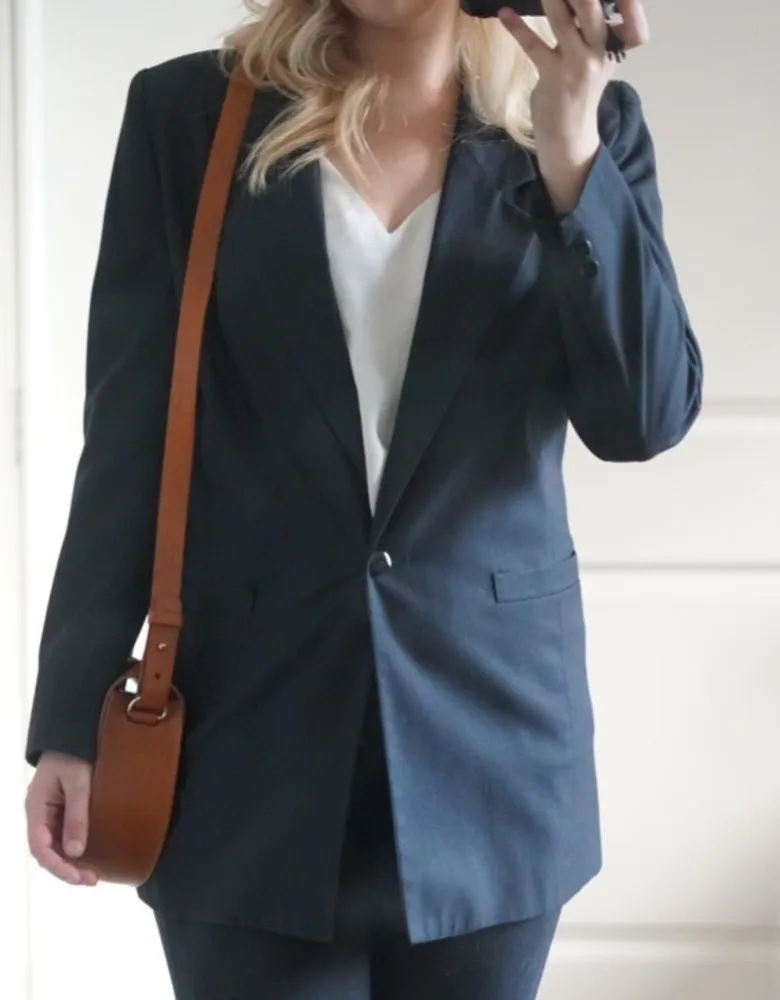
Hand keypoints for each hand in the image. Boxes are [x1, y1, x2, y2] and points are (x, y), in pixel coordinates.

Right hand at [25, 752, 99, 885]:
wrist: (74, 734)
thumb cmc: (74, 754)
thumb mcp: (79, 782)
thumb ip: (77, 815)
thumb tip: (75, 851)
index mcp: (36, 807)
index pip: (40, 847)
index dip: (58, 866)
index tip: (77, 876)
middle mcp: (38, 814)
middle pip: (46, 851)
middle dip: (66, 869)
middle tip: (91, 879)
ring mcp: (48, 813)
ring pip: (53, 846)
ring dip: (70, 862)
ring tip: (92, 875)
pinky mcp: (60, 811)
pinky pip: (61, 836)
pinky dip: (73, 850)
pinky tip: (88, 857)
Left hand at [499, 0, 649, 212]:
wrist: (568, 135)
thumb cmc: (579, 90)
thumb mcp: (595, 58)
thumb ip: (592, 29)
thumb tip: (579, 2)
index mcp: (614, 47)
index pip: (633, 23)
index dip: (631, 4)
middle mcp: (599, 54)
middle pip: (594, 11)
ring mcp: (577, 66)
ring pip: (564, 22)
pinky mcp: (552, 76)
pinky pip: (534, 46)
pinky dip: (518, 28)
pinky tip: (505, 14)